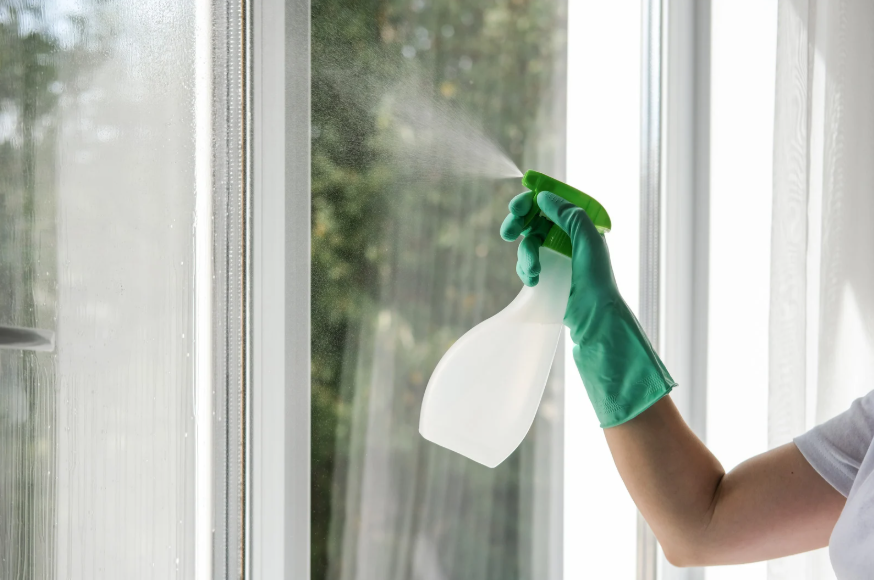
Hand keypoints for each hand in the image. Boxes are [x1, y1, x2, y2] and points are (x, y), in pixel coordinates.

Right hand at [500, 190, 675, 426]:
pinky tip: (533, 281)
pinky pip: (527, 263)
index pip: (552, 202)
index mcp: (581, 225)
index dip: (533, 200)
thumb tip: (543, 197)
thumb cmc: (597, 280)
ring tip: (533, 271)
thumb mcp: (588, 240)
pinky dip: (526, 269)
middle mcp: (568, 238)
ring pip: (528, 242)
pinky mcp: (547, 275)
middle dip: (519, 224)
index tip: (518, 206)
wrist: (595, 319)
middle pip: (534, 219)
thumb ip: (568, 214)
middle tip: (508, 232)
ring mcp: (556, 257)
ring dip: (525, 254)